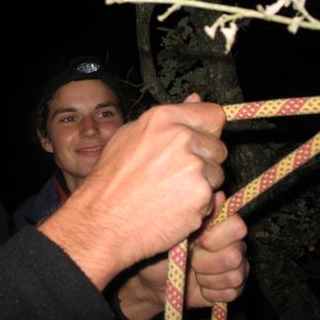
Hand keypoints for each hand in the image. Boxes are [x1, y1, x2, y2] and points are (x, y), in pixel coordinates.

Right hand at [39, 93, 227, 288]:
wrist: (102, 219)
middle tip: (174, 175)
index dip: (208, 130)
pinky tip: (171, 208)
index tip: (202, 140)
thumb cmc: (111, 180)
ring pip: (216, 174)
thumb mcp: (130, 137)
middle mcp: (181, 137)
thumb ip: (168, 120)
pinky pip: (211, 199)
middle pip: (217, 147)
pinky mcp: (201, 194)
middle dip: (204, 161)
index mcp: (163, 118)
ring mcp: (193, 166)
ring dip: (201, 185)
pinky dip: (197, 206)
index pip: (212, 114)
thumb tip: (195, 99)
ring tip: (169, 193)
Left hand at [116, 192, 248, 319]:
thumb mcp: (171, 226)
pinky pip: (231, 292)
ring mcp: (234, 266)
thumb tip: (217, 194)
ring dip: (206, 276)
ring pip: (234, 274)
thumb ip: (195, 212)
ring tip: (192, 270)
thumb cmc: (160, 247)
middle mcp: (230, 243)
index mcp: (219, 224)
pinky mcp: (233, 288)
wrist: (151, 279)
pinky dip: (209, 291)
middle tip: (190, 257)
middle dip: (209, 259)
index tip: (195, 238)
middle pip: (238, 252)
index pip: (237, 225)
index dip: (216, 235)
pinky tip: (198, 285)